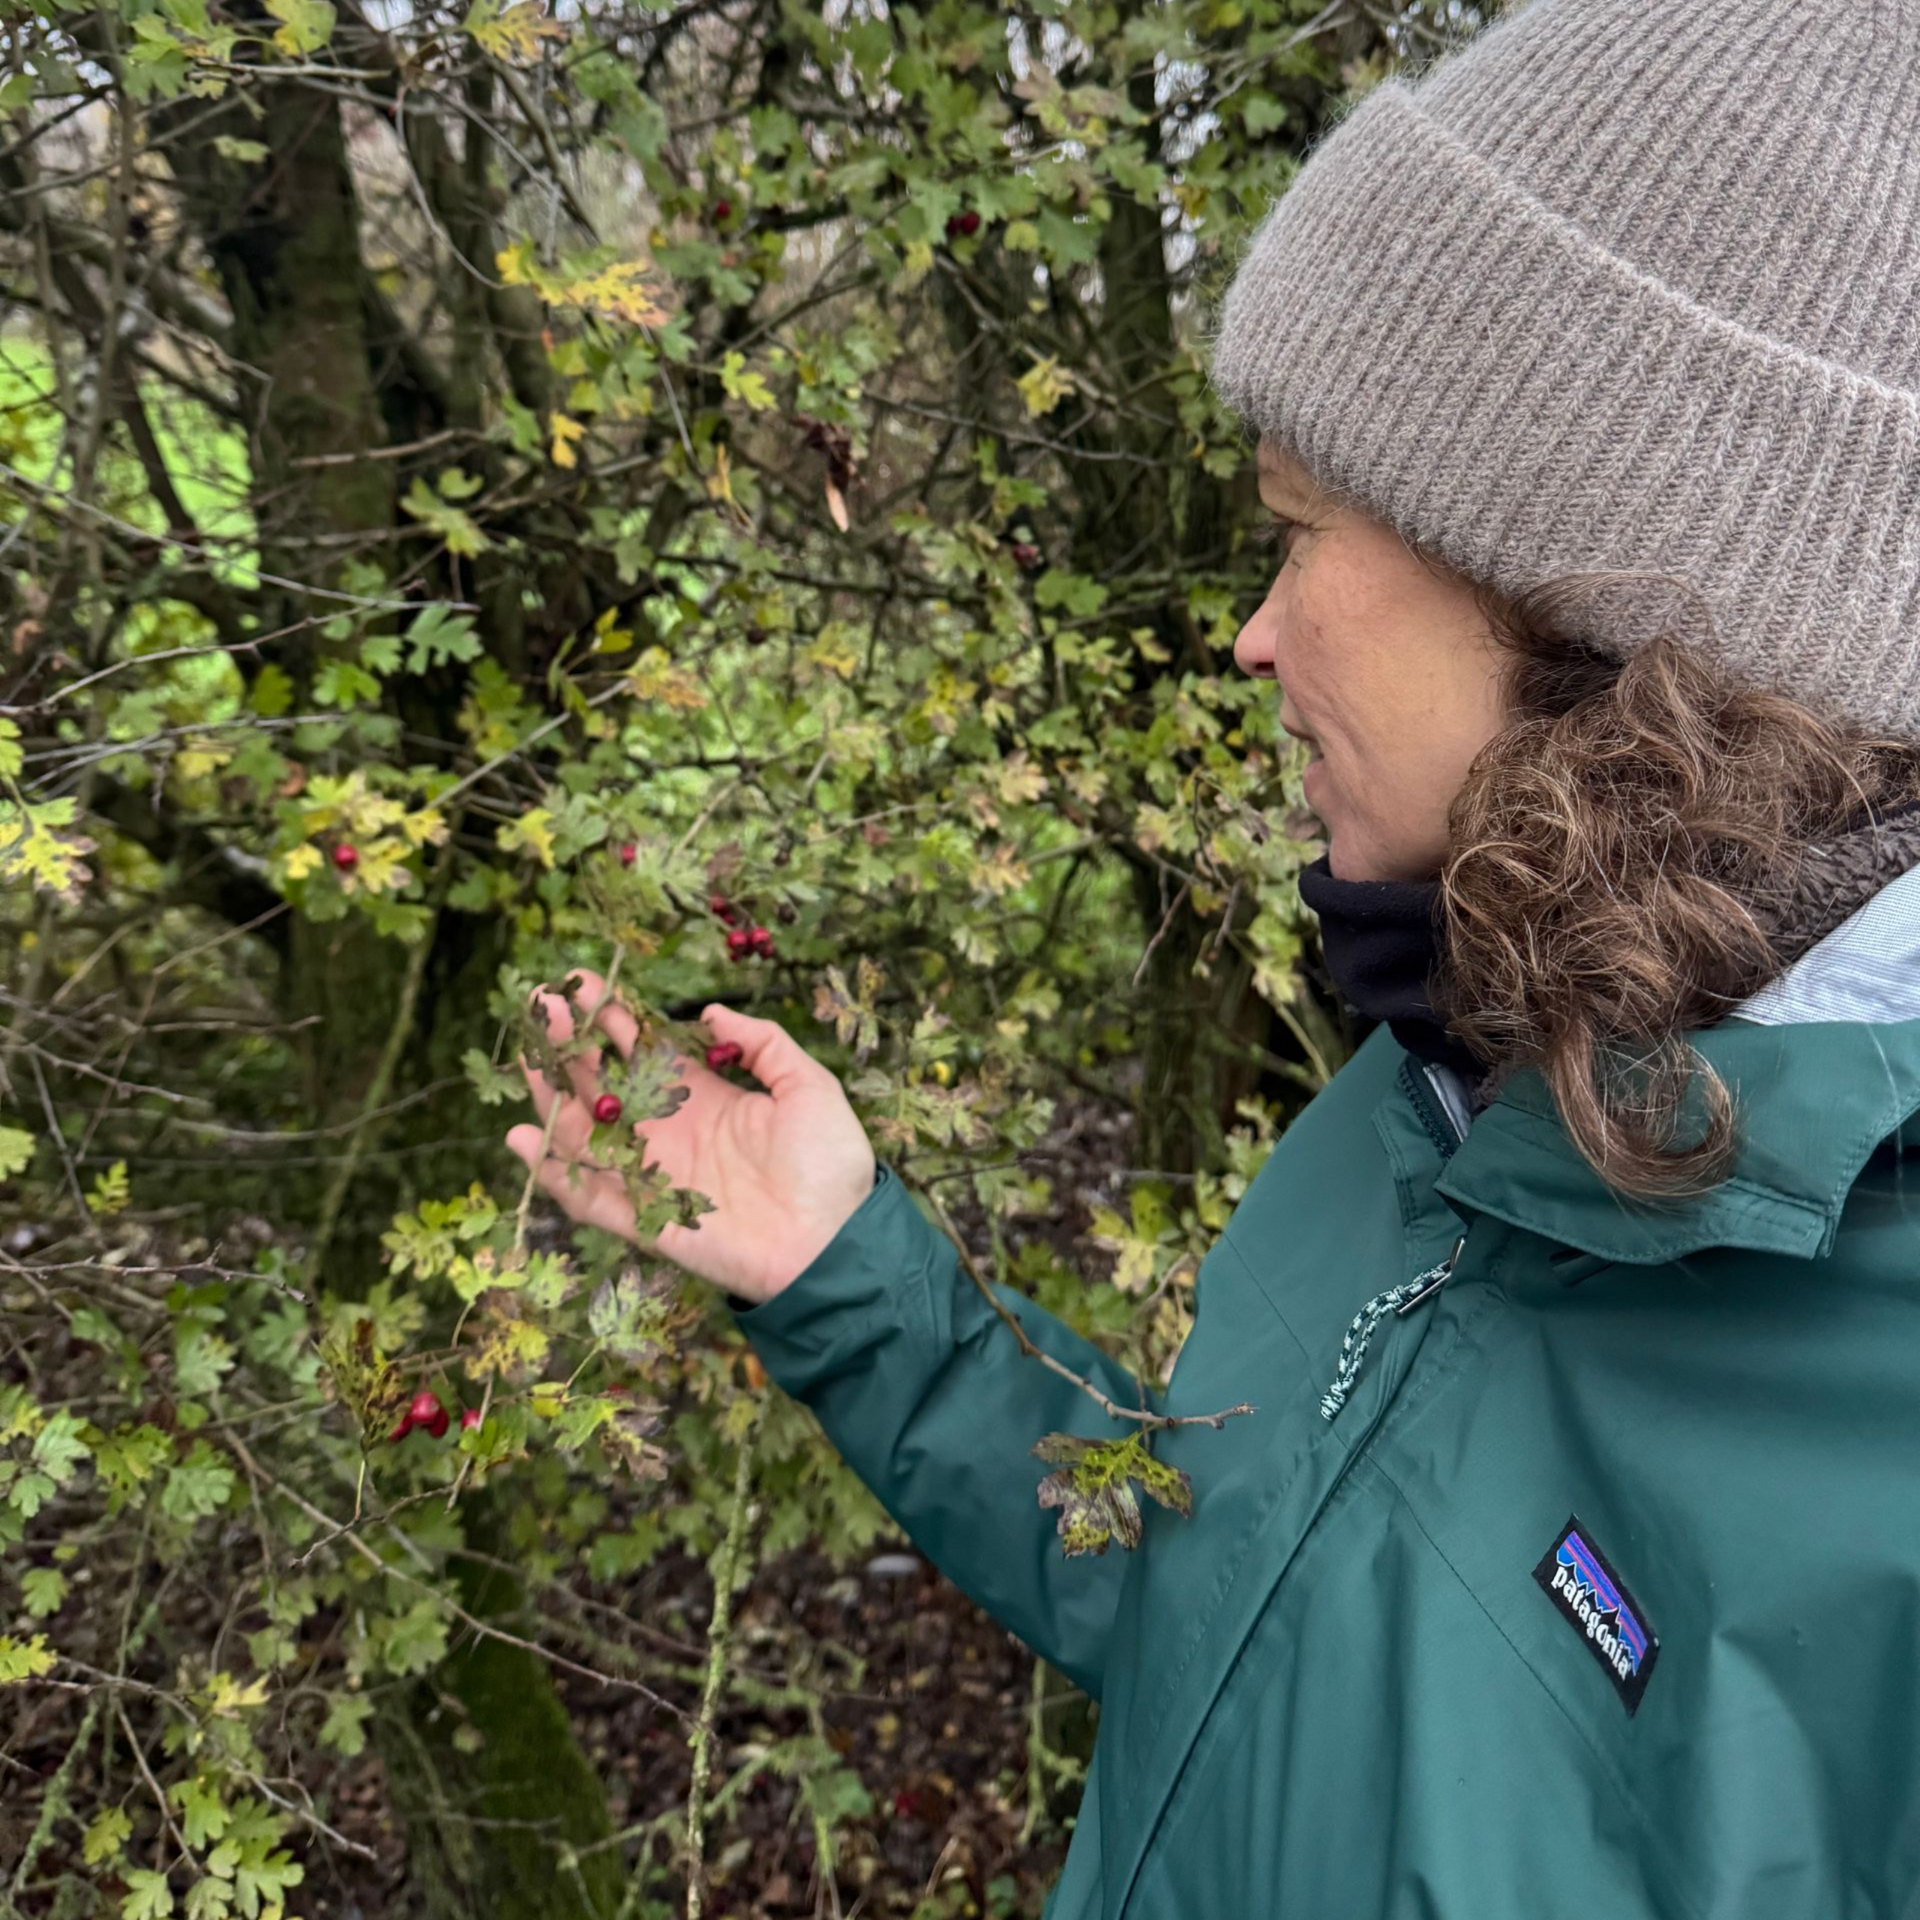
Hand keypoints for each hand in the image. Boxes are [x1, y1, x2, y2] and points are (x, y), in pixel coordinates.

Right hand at [504, 969, 877, 1305]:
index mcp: (706, 1098)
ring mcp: (655, 1175)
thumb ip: (764, 1043)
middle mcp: (671, 1132)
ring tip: (529, 1055)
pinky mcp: (647, 1219)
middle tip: (544, 1005)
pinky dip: (553, 1173)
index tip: (582, 983)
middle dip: (574, 1044)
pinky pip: (590, 1196)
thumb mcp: (808, 1086)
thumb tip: (711, 1010)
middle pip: (607, 1083)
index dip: (614, 1018)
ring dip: (553, 1096)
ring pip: (588, 1132)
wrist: (835, 1243)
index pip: (646, 1051)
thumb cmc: (829, 1166)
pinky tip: (521, 1139)